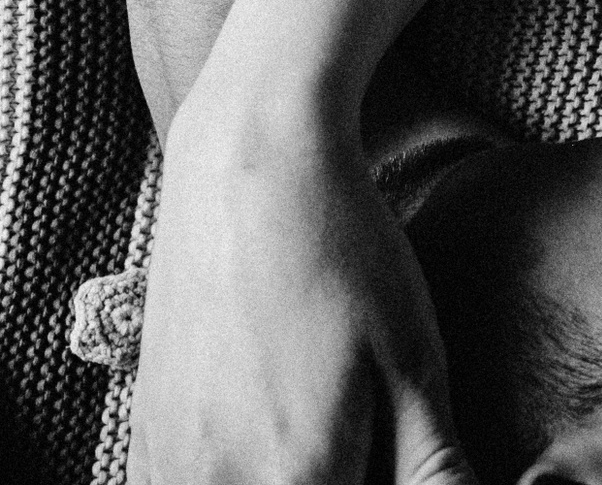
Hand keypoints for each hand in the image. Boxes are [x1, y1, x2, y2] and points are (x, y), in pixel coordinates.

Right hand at [131, 92, 472, 484]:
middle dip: (344, 481)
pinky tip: (280, 432)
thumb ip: (432, 467)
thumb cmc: (345, 258)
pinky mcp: (144, 438)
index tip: (404, 457)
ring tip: (336, 427)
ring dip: (292, 479)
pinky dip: (242, 477)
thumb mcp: (414, 362)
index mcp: (296, 480)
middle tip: (378, 439)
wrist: (245, 173)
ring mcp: (168, 466)